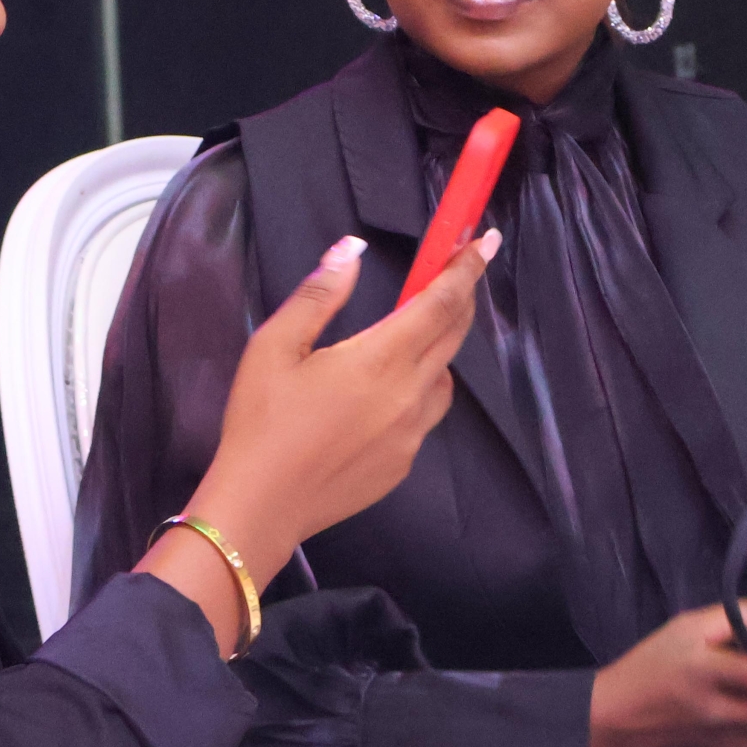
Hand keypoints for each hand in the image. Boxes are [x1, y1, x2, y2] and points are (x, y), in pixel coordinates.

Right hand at [143, 231, 494, 654]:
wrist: (261, 505)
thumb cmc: (261, 420)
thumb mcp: (275, 346)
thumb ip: (320, 294)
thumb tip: (352, 249)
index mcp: (380, 359)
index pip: (441, 302)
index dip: (466, 269)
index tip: (484, 241)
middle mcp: (409, 394)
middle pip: (453, 335)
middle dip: (461, 298)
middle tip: (457, 273)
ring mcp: (411, 434)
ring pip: (445, 378)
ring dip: (441, 348)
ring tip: (417, 335)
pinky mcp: (403, 464)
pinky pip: (426, 416)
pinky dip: (421, 391)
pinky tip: (388, 394)